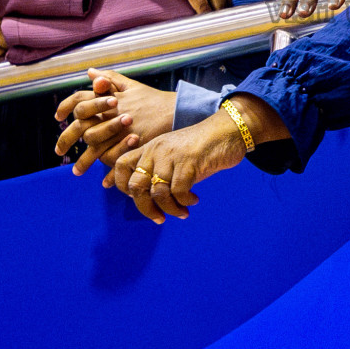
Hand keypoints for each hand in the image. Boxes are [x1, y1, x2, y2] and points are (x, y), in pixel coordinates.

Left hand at [54, 68, 175, 175]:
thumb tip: (91, 73)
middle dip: (67, 140)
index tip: (58, 118)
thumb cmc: (152, 98)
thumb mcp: (131, 85)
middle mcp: (112, 114)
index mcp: (109, 99)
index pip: (80, 101)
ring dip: (85, 162)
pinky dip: (110, 172)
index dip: (66, 107)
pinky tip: (104, 181)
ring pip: (96, 148)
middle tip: (59, 152)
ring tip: (77, 172)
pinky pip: (116, 160)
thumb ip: (110, 79)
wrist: (176, 110)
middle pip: (83, 129)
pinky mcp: (133, 144)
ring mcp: (122, 131)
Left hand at [114, 111, 247, 222]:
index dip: (122, 185)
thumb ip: (159, 170)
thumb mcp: (174, 155)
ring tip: (181, 213)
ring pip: (157, 192)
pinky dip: (185, 201)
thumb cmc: (202, 147)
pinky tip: (193, 200)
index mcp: (150, 147)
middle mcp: (156, 150)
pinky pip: (178, 191)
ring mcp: (171, 156)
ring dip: (169, 209)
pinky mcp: (188, 162)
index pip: (120, 165)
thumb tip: (146, 197)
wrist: (228, 130)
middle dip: (145, 208)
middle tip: (158, 218)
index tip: (136, 198)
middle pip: (135, 185)